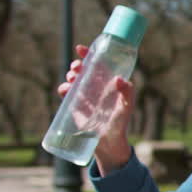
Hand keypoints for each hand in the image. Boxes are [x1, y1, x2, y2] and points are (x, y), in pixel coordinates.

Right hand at [57, 44, 135, 172]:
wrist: (108, 142)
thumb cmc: (120, 123)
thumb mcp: (126, 107)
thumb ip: (127, 92)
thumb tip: (119, 79)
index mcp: (109, 83)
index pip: (99, 64)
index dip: (90, 55)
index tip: (81, 49)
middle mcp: (96, 87)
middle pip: (84, 70)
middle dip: (77, 64)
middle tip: (77, 67)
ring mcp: (84, 95)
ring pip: (74, 79)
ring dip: (70, 75)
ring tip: (73, 78)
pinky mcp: (75, 106)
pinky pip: (66, 93)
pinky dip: (63, 88)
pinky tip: (65, 90)